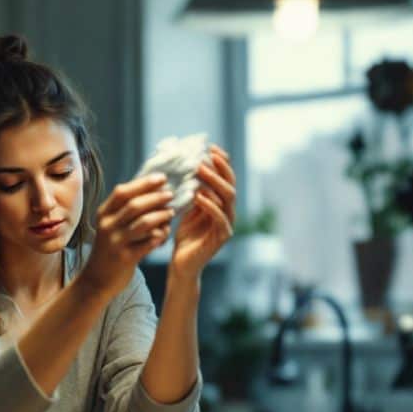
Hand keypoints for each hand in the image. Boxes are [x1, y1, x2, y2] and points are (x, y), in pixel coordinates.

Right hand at [77, 173, 174, 299]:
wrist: (97, 280)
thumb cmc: (109, 248)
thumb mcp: (110, 225)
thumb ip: (124, 209)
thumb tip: (150, 188)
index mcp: (103, 214)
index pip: (122, 192)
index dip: (144, 183)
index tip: (162, 178)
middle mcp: (107, 226)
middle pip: (135, 205)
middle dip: (156, 197)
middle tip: (171, 195)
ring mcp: (115, 242)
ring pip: (144, 223)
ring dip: (161, 216)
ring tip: (171, 213)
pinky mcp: (125, 258)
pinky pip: (148, 243)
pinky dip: (160, 236)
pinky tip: (165, 233)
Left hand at [170, 144, 235, 280]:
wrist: (182, 264)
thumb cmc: (185, 237)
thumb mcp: (187, 209)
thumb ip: (193, 191)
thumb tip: (189, 167)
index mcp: (221, 204)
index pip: (226, 178)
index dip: (221, 162)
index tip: (209, 147)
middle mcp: (228, 212)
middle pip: (229, 185)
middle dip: (219, 169)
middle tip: (206, 156)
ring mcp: (227, 224)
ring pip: (227, 198)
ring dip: (214, 182)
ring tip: (200, 170)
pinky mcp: (222, 237)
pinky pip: (220, 218)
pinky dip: (210, 205)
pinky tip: (199, 196)